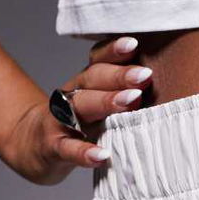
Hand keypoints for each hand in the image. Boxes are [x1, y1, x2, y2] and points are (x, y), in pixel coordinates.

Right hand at [0, 35, 152, 183]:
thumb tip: (165, 85)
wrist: (33, 147)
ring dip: (106, 102)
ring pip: (80, 107)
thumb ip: (123, 94)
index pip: (98, 61)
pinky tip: (102, 156)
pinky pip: (68, 149)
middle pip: (93, 79)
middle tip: (145, 75)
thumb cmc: (80, 126)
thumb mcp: (98, 105)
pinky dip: (84, 152)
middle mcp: (72, 95)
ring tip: (132, 101)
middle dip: (120, 75)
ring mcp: (59, 121)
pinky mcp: (52, 147)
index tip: (135, 44)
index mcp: (85, 83)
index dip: (114, 51)